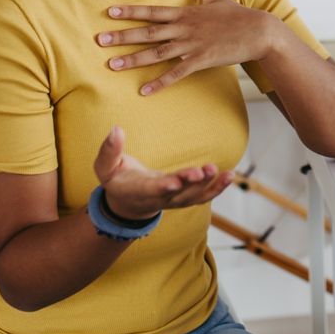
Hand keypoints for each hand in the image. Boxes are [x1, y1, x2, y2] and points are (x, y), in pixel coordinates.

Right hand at [92, 125, 233, 219]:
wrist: (127, 203)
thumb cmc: (116, 180)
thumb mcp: (105, 167)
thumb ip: (109, 150)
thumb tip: (116, 129)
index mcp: (138, 191)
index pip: (152, 189)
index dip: (164, 186)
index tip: (174, 182)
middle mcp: (158, 198)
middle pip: (177, 194)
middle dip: (190, 184)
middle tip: (202, 172)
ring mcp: (173, 200)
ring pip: (193, 197)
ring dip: (209, 186)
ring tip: (224, 173)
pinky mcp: (184, 198)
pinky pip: (202, 197)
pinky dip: (216, 188)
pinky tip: (229, 176)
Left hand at [95, 0, 279, 95]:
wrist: (259, 32)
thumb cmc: (239, 15)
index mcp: (186, 13)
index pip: (152, 12)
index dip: (130, 11)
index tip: (109, 12)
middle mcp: (185, 28)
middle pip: (148, 32)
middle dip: (122, 36)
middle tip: (99, 40)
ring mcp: (192, 45)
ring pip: (157, 53)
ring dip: (134, 59)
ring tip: (112, 65)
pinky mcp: (201, 61)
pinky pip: (177, 73)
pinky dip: (160, 82)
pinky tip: (144, 90)